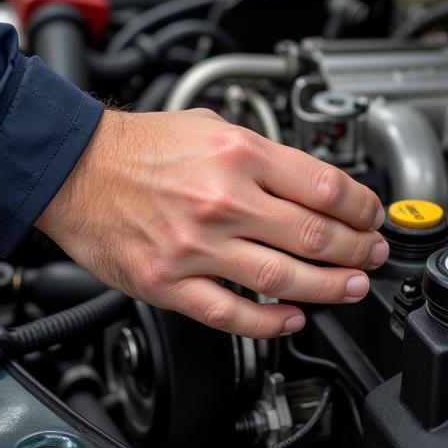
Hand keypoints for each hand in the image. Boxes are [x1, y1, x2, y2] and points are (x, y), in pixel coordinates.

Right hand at [36, 109, 388, 338]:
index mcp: (238, 154)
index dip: (362, 207)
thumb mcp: (211, 125)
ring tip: (351, 288)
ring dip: (329, 288)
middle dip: (358, 250)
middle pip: (315, 235)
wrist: (75, 168)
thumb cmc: (139, 147)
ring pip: (283, 279)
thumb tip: (306, 183)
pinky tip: (293, 318)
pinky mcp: (170, 283)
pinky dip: (270, 322)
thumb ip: (261, 154)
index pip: (325, 186)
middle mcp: (223, 200)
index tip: (371, 216)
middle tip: (372, 255)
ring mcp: (197, 247)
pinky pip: (231, 313)